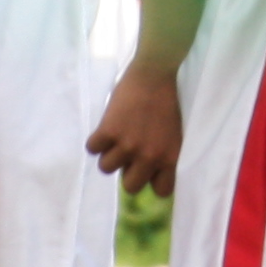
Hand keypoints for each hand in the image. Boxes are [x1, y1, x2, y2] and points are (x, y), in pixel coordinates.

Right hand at [88, 64, 185, 198]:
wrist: (153, 75)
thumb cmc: (165, 102)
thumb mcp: (173, 134)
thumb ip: (161, 154)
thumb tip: (144, 170)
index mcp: (169, 157)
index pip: (162, 190)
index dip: (151, 180)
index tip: (146, 171)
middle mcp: (149, 157)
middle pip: (131, 187)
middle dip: (126, 172)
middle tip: (126, 155)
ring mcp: (127, 145)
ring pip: (106, 168)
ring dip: (108, 154)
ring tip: (114, 139)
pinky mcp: (108, 131)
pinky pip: (92, 149)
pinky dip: (96, 140)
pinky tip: (103, 130)